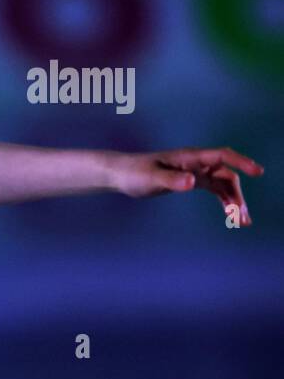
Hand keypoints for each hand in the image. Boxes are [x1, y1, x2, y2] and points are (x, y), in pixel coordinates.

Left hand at [111, 146, 263, 224]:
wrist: (120, 174)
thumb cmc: (134, 173)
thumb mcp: (151, 178)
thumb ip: (172, 180)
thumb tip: (193, 182)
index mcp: (190, 157)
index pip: (222, 156)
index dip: (241, 162)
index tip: (257, 172)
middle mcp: (196, 163)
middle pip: (226, 175)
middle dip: (237, 195)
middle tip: (241, 217)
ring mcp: (195, 171)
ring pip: (223, 184)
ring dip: (233, 201)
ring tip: (241, 222)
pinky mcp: (190, 180)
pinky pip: (214, 189)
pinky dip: (223, 200)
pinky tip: (229, 214)